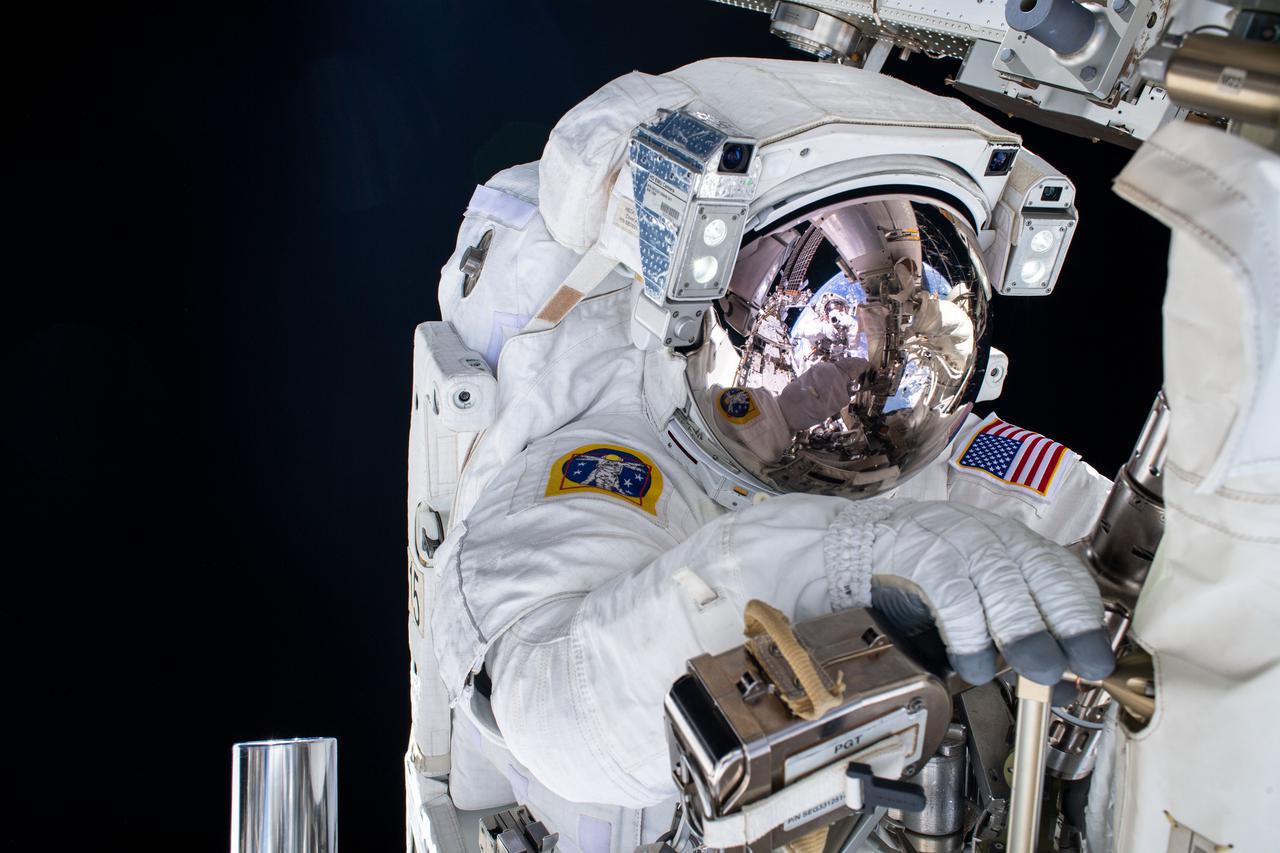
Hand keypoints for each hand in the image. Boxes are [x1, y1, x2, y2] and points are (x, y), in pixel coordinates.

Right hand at [868, 501, 1114, 684]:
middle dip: (1070, 626)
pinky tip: (974, 666)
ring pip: (1004, 587)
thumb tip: (1059, 683)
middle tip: (1083, 668)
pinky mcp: (924, 561)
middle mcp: (995, 541)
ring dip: (1025, 635)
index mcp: (1016, 548)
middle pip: (1045, 578)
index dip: (1085, 620)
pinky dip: (970, 637)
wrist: (863, 545)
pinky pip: (955, 600)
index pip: (1066, 577)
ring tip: (1039, 672)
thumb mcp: (983, 597)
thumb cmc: (927, 574)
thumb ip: (1020, 633)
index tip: (1096, 660)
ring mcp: (959, 546)